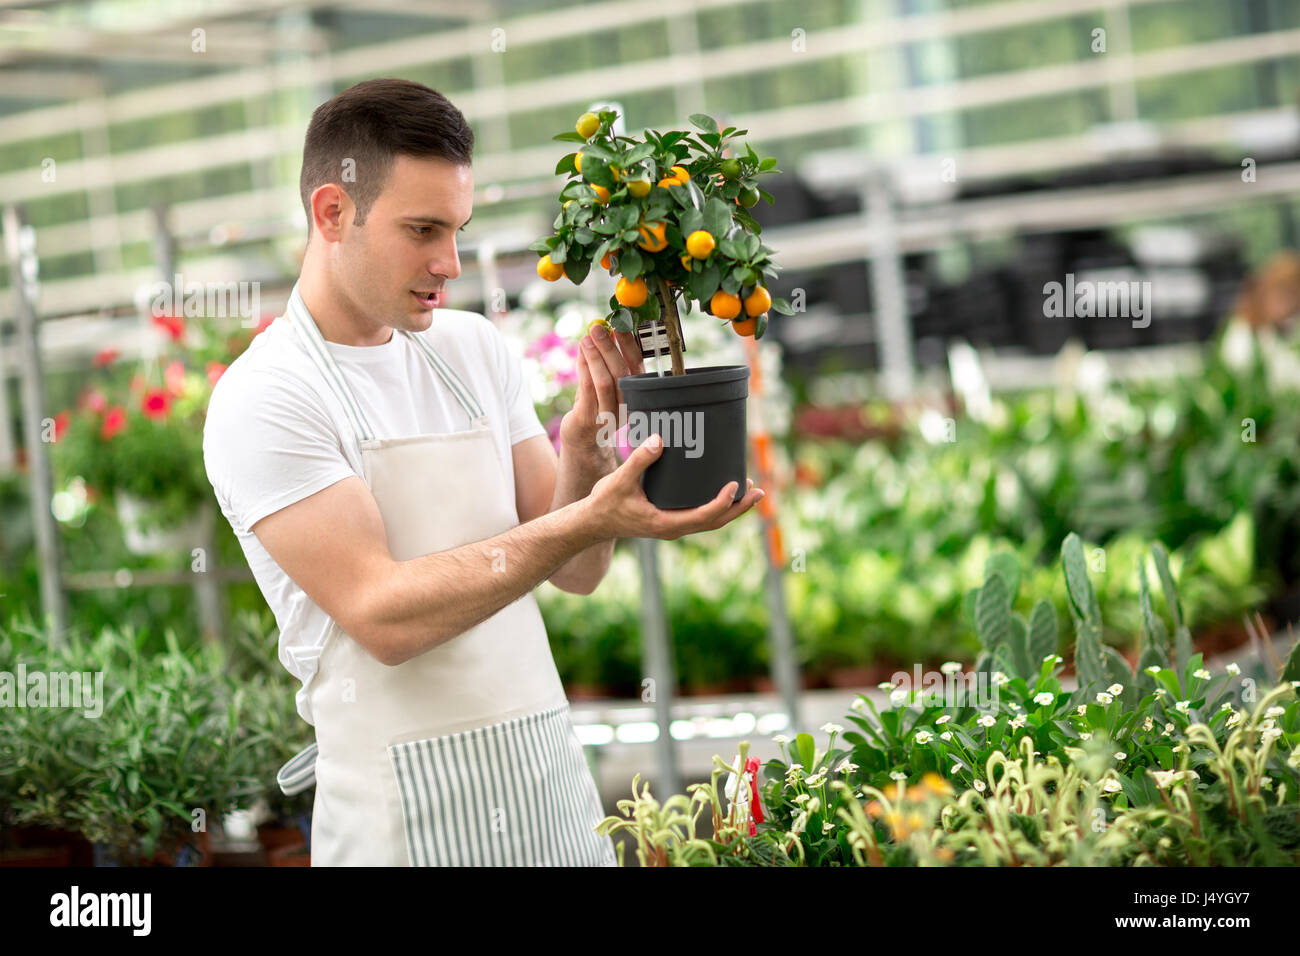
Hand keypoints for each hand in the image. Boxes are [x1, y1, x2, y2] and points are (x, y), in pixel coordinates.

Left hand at [558, 322, 644, 462]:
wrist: (584, 442)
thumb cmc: (596, 407)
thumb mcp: (607, 385)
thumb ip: (608, 362)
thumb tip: (605, 330)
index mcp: (636, 395)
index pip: (637, 367)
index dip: (629, 345)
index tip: (621, 325)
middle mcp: (626, 406)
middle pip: (621, 373)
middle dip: (609, 347)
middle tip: (598, 328)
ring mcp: (608, 415)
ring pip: (604, 382)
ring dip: (595, 356)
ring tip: (587, 337)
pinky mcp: (588, 419)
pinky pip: (586, 390)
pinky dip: (583, 367)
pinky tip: (581, 353)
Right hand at [585, 434, 764, 539]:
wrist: (593, 522)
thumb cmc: (605, 503)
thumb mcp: (620, 480)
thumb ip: (640, 460)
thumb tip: (659, 439)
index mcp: (666, 523)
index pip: (703, 517)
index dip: (722, 502)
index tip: (735, 485)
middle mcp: (674, 528)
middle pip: (715, 522)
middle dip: (739, 508)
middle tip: (759, 491)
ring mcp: (673, 525)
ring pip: (710, 521)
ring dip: (732, 508)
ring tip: (750, 491)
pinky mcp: (670, 520)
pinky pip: (701, 516)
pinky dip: (717, 507)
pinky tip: (724, 493)